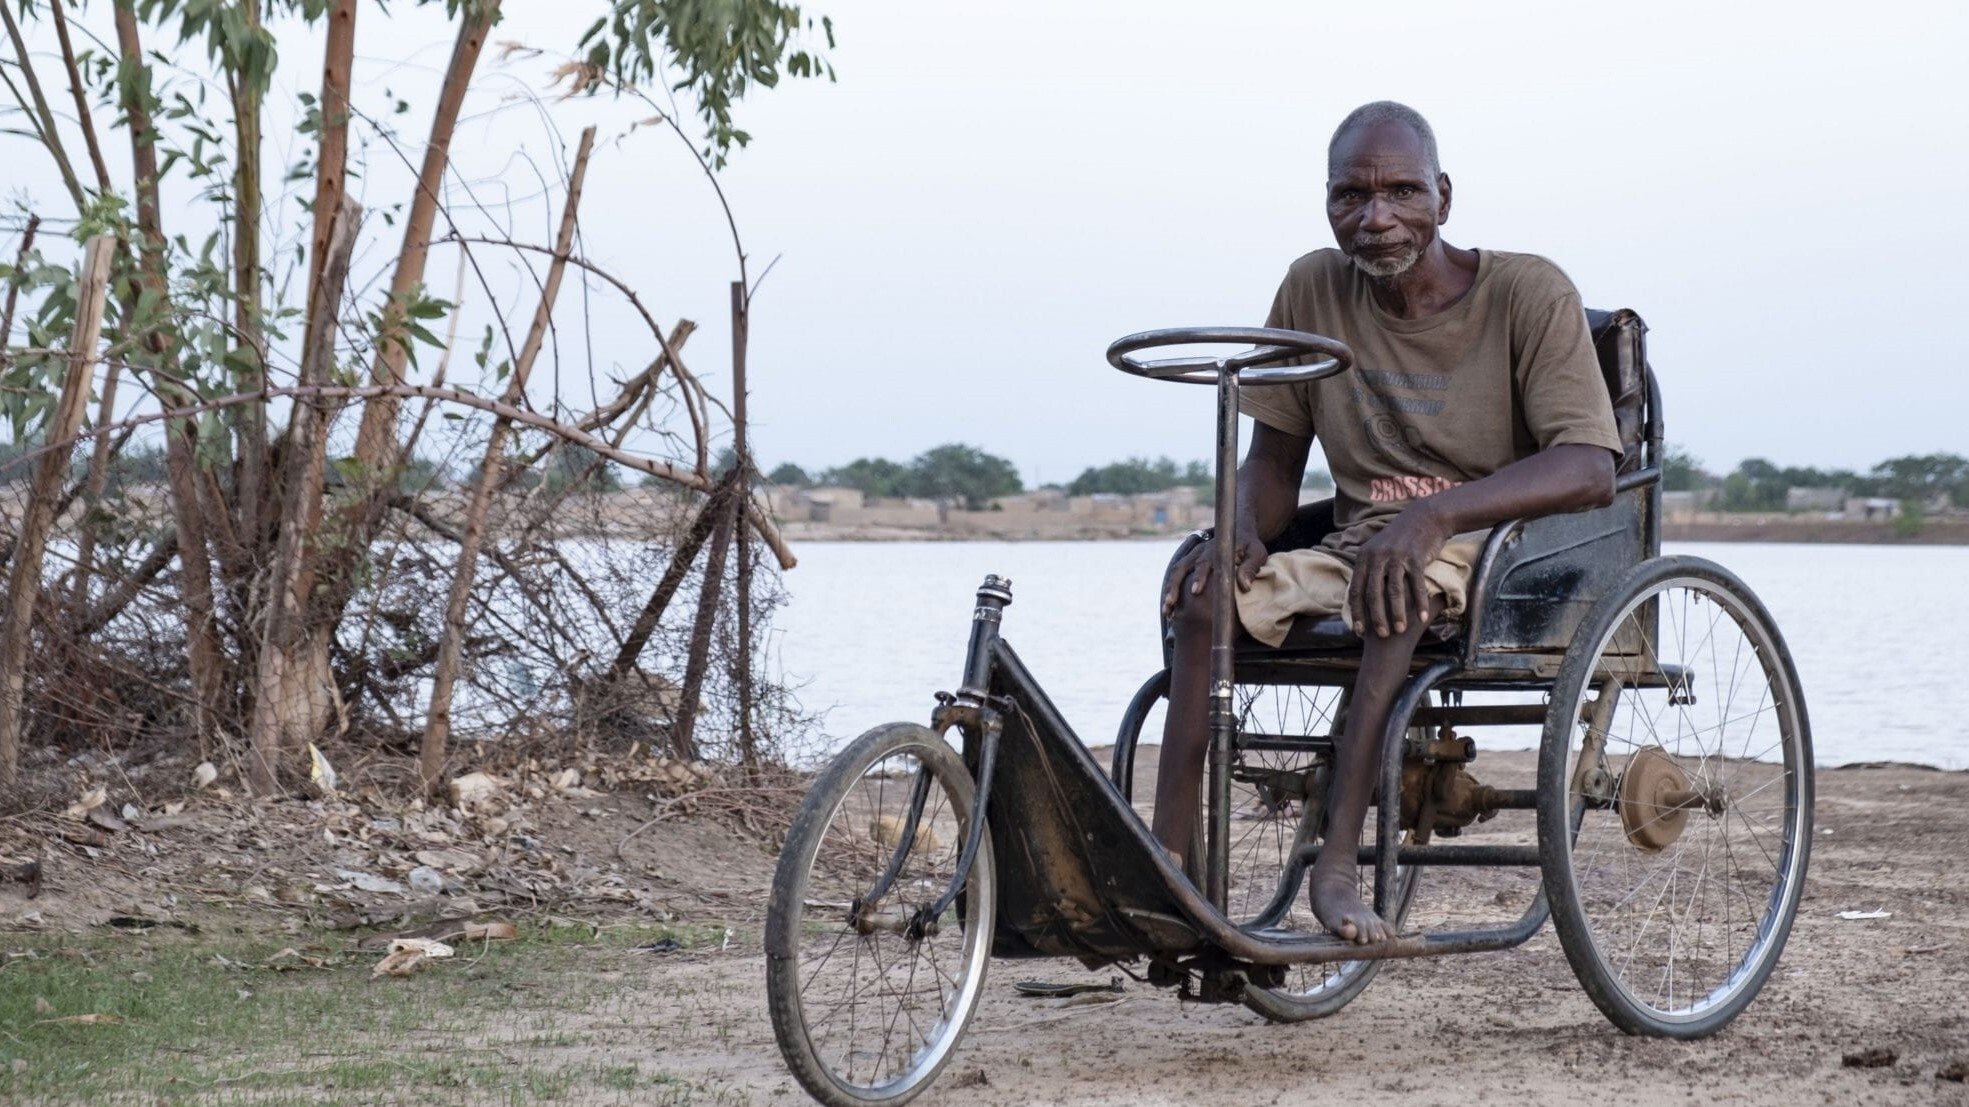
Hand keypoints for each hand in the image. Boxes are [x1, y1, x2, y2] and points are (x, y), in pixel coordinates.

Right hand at [1162, 526, 1269, 617]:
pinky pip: (1176, 575)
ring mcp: (1193, 555)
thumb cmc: (1250, 546)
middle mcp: (1201, 550)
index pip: (1206, 562)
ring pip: (1176, 571)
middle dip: (1176, 586)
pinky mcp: (1190, 561)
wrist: (1238, 531)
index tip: (1195, 591)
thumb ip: (1251, 568)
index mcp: (1217, 548)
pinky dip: (1171, 591)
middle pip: (1183, 566)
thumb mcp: (1257, 554)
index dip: (1199, 576)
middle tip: (1172, 603)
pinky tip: (1170, 610)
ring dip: (1170, 590)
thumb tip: (1245, 586)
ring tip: (1167, 612)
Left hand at [1348, 504, 1453, 637]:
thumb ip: (1368, 570)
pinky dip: (1420, 602)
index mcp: (1364, 557)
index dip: (1356, 612)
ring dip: (1397, 613)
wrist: (1424, 517)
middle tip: (1381, 635)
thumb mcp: (1377, 549)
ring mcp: (1396, 556)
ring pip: (1394, 591)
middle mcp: (1377, 556)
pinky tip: (1423, 617)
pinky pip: (1416, 584)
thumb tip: (1359, 595)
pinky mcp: (1416, 557)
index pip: (1355, 590)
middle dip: (1376, 617)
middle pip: (1373, 593)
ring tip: (1400, 630)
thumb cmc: (1400, 539)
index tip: (1359, 631)